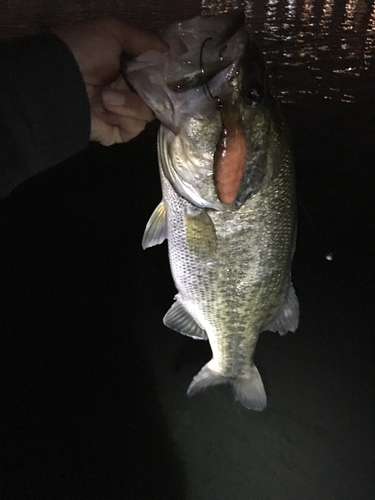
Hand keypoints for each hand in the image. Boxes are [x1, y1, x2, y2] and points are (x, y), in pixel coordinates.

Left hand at [53, 18, 167, 144]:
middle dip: (154, 89)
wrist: (58, 85)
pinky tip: (106, 108)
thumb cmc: (83, 52)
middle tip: (141, 84)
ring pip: (149, 112)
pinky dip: (124, 117)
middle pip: (159, 95)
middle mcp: (127, 90)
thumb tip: (171, 52)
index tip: (171, 72)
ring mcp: (123, 113)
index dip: (166, 73)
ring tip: (106, 97)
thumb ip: (145, 40)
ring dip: (130, 103)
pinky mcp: (118, 132)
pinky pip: (136, 126)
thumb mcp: (113, 32)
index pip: (157, 73)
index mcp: (126, 66)